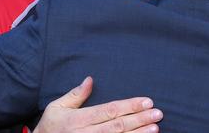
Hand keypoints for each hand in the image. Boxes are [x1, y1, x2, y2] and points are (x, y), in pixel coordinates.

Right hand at [34, 77, 162, 132]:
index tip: (147, 101)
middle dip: (139, 119)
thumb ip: (75, 95)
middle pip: (118, 125)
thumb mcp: (57, 108)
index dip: (130, 105)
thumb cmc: (49, 127)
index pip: (110, 110)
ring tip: (155, 128)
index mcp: (79, 119)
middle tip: (158, 113)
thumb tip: (90, 79)